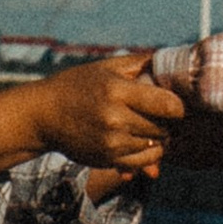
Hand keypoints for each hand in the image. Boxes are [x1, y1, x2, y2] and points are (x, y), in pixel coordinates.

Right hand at [0, 53, 184, 179]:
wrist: (44, 115)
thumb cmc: (78, 85)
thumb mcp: (106, 67)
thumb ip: (141, 63)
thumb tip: (173, 61)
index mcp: (117, 91)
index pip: (167, 104)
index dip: (178, 105)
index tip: (174, 103)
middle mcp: (114, 118)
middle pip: (164, 127)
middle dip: (168, 122)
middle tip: (162, 116)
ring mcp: (111, 142)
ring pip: (156, 146)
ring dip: (158, 138)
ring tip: (149, 127)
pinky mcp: (107, 159)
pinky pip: (143, 162)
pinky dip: (149, 155)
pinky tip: (142, 142)